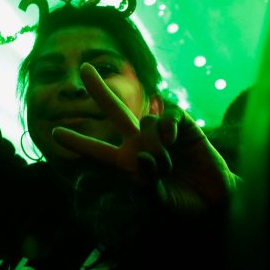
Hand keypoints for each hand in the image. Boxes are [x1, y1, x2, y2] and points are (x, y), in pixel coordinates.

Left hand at [52, 63, 236, 213]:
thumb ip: (146, 183)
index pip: (97, 151)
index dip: (78, 142)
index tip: (53, 133)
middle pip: (114, 109)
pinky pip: (168, 114)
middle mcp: (140, 142)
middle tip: (82, 67)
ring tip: (168, 166)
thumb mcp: (158, 201)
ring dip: (155, 146)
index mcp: (127, 162)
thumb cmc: (182, 203)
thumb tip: (142, 156)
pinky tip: (173, 138)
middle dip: (99, 89)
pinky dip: (168, 124)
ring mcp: (161, 132)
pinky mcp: (183, 125)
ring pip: (146, 122)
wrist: (216, 200)